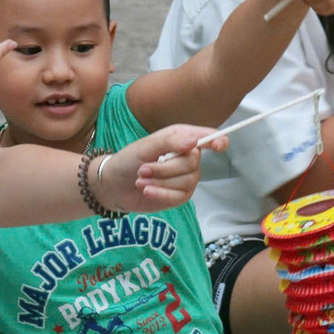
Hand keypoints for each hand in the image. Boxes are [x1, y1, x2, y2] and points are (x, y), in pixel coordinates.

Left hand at [102, 125, 227, 211]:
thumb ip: (169, 142)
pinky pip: (180, 196)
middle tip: (143, 169)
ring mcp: (187, 177)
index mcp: (181, 138)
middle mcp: (187, 156)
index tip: (218, 146)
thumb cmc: (128, 160)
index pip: (208, 137)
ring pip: (187, 180)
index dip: (217, 141)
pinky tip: (147, 190)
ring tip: (140, 180)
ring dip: (160, 181)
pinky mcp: (180, 195)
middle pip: (193, 162)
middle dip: (166, 168)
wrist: (114, 185)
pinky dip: (161, 194)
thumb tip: (193, 142)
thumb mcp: (144, 146)